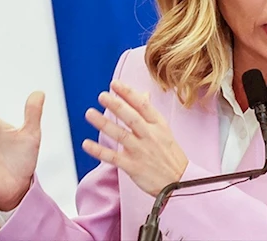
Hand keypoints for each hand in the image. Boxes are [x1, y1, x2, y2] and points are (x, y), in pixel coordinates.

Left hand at [82, 80, 187, 196]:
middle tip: (102, 96)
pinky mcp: (133, 167)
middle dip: (116, 105)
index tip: (115, 84)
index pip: (143, 105)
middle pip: (131, 118)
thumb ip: (150, 114)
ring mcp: (141, 151)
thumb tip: (142, 94)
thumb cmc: (170, 155)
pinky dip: (99, 151)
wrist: (180, 183)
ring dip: (104, 123)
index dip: (128, 93)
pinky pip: (113, 157)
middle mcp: (150, 136)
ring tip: (90, 113)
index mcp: (159, 126)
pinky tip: (86, 144)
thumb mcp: (164, 131)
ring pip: (120, 135)